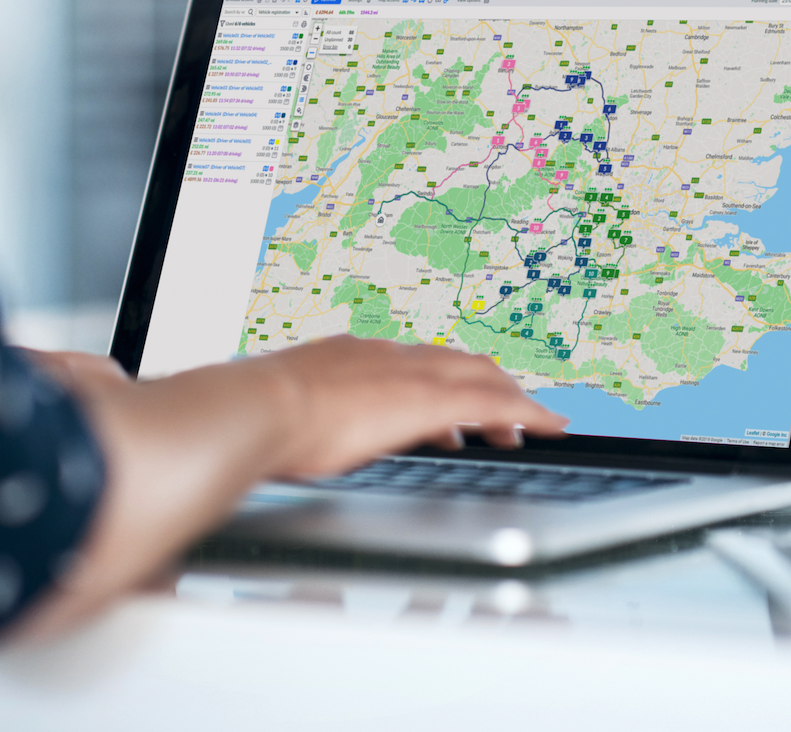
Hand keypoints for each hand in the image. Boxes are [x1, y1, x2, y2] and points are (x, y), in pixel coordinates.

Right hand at [18, 338, 566, 635]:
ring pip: (481, 378)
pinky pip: (493, 403)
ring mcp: (408, 375)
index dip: (440, 378)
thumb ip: (285, 418)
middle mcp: (386, 357)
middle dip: (486, 384)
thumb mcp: (276, 412)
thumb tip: (259, 434)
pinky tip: (539, 427)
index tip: (455, 401)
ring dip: (509, 400)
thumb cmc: (251, 416)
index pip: (413, 363)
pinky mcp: (427, 400)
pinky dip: (521, 412)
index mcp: (352, 356)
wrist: (252, 410)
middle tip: (510, 409)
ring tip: (530, 423)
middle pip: (455, 362)